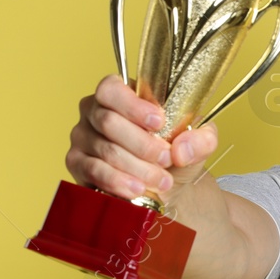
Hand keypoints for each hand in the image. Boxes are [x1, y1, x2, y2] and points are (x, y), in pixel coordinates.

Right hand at [65, 75, 218, 204]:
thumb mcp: (198, 141)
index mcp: (120, 93)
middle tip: (167, 159)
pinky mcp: (77, 164)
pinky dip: (118, 181)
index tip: (159, 122)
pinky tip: (137, 190)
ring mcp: (83, 137)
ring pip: (106, 150)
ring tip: (162, 181)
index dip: (132, 106)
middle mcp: (94, 111)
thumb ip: (202, 139)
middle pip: (109, 122)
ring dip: (137, 168)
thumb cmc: (175, 152)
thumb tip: (182, 150)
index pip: (111, 89)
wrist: (166, 185)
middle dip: (142, 145)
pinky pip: (93, 171)